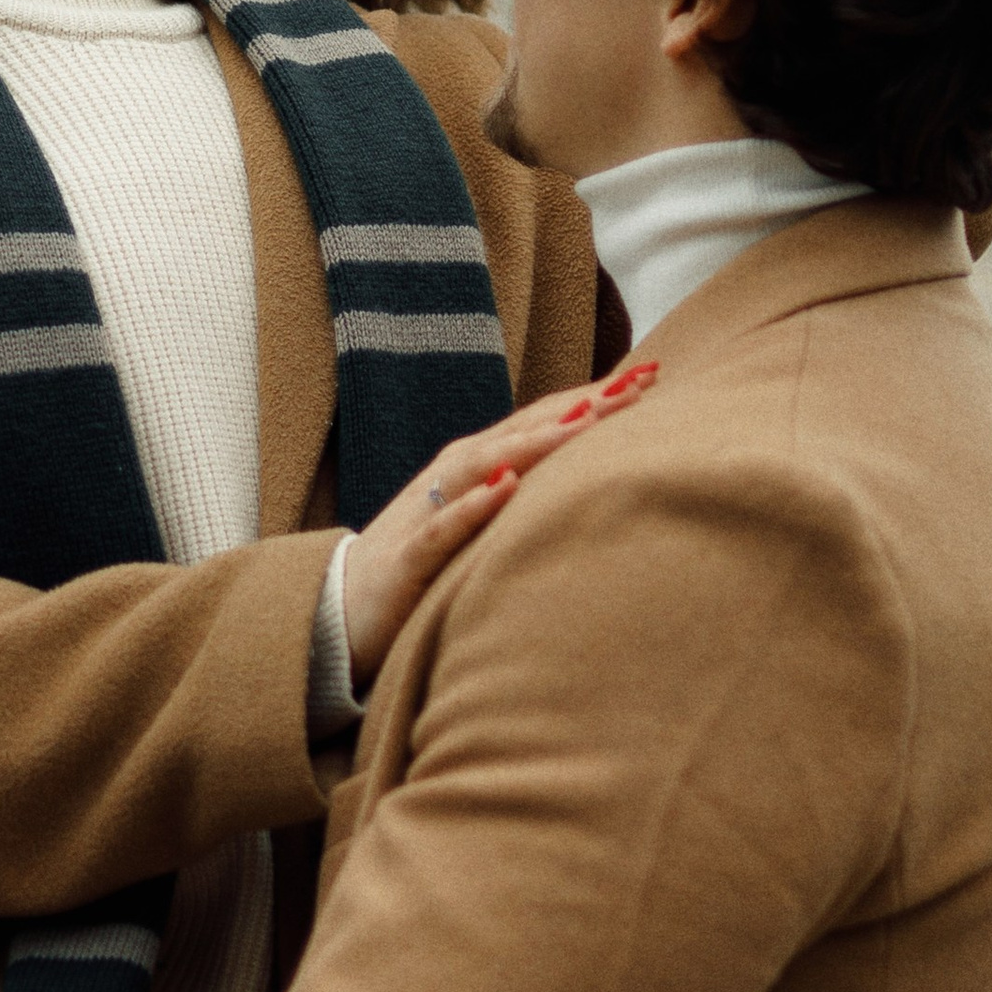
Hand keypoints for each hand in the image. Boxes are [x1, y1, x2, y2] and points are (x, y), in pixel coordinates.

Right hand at [340, 359, 657, 684]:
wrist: (338, 613)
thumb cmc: (422, 567)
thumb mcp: (481, 525)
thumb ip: (526, 498)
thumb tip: (595, 480)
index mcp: (477, 466)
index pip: (544, 423)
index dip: (595, 398)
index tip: (654, 378)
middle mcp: (455, 476)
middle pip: (525, 430)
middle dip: (582, 406)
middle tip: (640, 385)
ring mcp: (429, 511)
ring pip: (486, 464)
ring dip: (535, 442)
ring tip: (586, 423)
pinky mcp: (407, 558)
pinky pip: (442, 527)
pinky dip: (474, 504)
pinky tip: (506, 487)